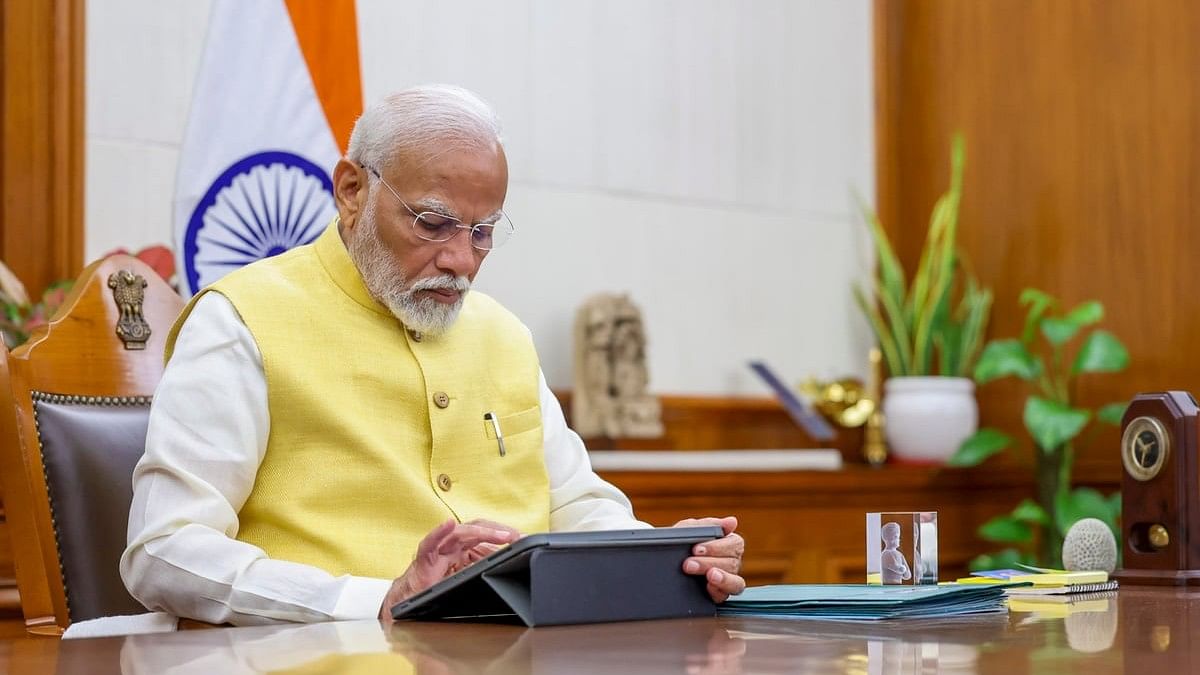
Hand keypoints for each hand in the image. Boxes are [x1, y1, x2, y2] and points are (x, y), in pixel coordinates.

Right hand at [378, 519, 519, 621]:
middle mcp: (452, 545)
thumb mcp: (467, 577)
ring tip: (501, 534)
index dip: (504, 535)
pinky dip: (439, 532)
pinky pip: (431, 542)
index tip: (522, 539)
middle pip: (477, 529)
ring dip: (483, 531)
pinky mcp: (425, 557)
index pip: (485, 535)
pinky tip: (448, 524)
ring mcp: (440, 549)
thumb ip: (482, 567)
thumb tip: (506, 562)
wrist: (412, 601)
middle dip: (498, 530)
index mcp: (463, 548)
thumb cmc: (437, 586)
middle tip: (517, 536)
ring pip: (460, 533)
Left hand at [675, 516, 745, 602]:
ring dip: (722, 578)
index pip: (735, 544)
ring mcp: (726, 580)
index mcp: (728, 543)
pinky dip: (718, 591)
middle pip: (732, 563)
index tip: (696, 549)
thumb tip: (732, 521)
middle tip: (688, 564)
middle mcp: (731, 562)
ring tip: (709, 576)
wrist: (663, 562)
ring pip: (735, 582)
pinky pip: (725, 596)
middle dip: (708, 563)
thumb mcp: (689, 529)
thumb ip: (709, 524)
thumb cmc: (681, 542)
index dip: (717, 547)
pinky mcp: (717, 595)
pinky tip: (708, 587)